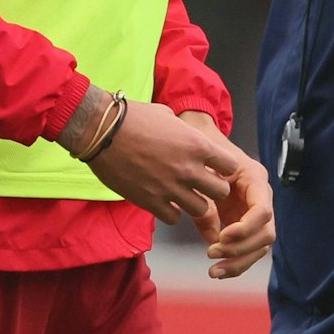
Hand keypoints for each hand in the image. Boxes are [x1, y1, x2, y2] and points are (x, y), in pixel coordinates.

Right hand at [81, 99, 235, 225]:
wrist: (102, 131)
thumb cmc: (134, 118)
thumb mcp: (169, 116)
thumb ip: (185, 132)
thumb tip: (188, 137)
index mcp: (197, 145)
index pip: (231, 166)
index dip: (224, 168)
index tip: (214, 167)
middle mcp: (189, 169)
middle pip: (222, 192)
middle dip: (214, 189)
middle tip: (201, 185)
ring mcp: (170, 188)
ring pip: (201, 210)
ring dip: (194, 203)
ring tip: (182, 195)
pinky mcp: (151, 202)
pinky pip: (174, 218)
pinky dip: (171, 211)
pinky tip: (163, 201)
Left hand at [179, 112, 274, 278]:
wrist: (202, 145)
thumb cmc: (204, 152)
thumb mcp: (204, 170)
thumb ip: (207, 200)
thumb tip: (213, 235)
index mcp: (255, 179)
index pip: (262, 211)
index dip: (245, 228)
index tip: (222, 236)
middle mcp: (261, 198)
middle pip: (266, 234)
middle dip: (241, 249)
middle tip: (211, 252)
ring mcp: (255, 213)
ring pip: (260, 246)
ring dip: (239, 262)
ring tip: (213, 270)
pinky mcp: (245, 225)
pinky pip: (248, 249)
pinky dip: (235, 263)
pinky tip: (217, 270)